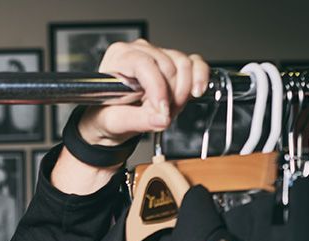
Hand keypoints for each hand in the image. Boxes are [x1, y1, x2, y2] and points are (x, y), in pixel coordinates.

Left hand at [78, 40, 210, 145]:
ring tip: (168, 110)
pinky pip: (195, 63)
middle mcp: (139, 50)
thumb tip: (161, 119)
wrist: (114, 117)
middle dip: (169, 96)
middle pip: (168, 67)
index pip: (145, 65)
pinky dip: (200, 77)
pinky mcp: (174, 61)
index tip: (162, 111)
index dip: (158, 89)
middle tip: (160, 116)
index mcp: (118, 58)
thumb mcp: (114, 122)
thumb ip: (136, 120)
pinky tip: (195, 92)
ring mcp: (159, 53)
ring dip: (182, 92)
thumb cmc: (108, 115)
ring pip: (184, 65)